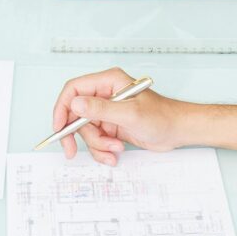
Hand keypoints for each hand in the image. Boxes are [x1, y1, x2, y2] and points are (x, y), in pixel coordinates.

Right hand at [47, 70, 191, 164]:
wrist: (178, 131)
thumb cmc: (162, 117)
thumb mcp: (129, 114)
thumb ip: (101, 109)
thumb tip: (76, 105)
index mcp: (108, 82)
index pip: (74, 90)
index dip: (62, 108)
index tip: (58, 127)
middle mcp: (105, 95)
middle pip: (75, 115)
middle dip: (78, 135)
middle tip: (72, 151)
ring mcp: (107, 112)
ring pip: (86, 131)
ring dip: (97, 145)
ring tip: (115, 149)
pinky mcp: (111, 126)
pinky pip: (96, 140)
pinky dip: (103, 150)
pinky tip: (115, 153)